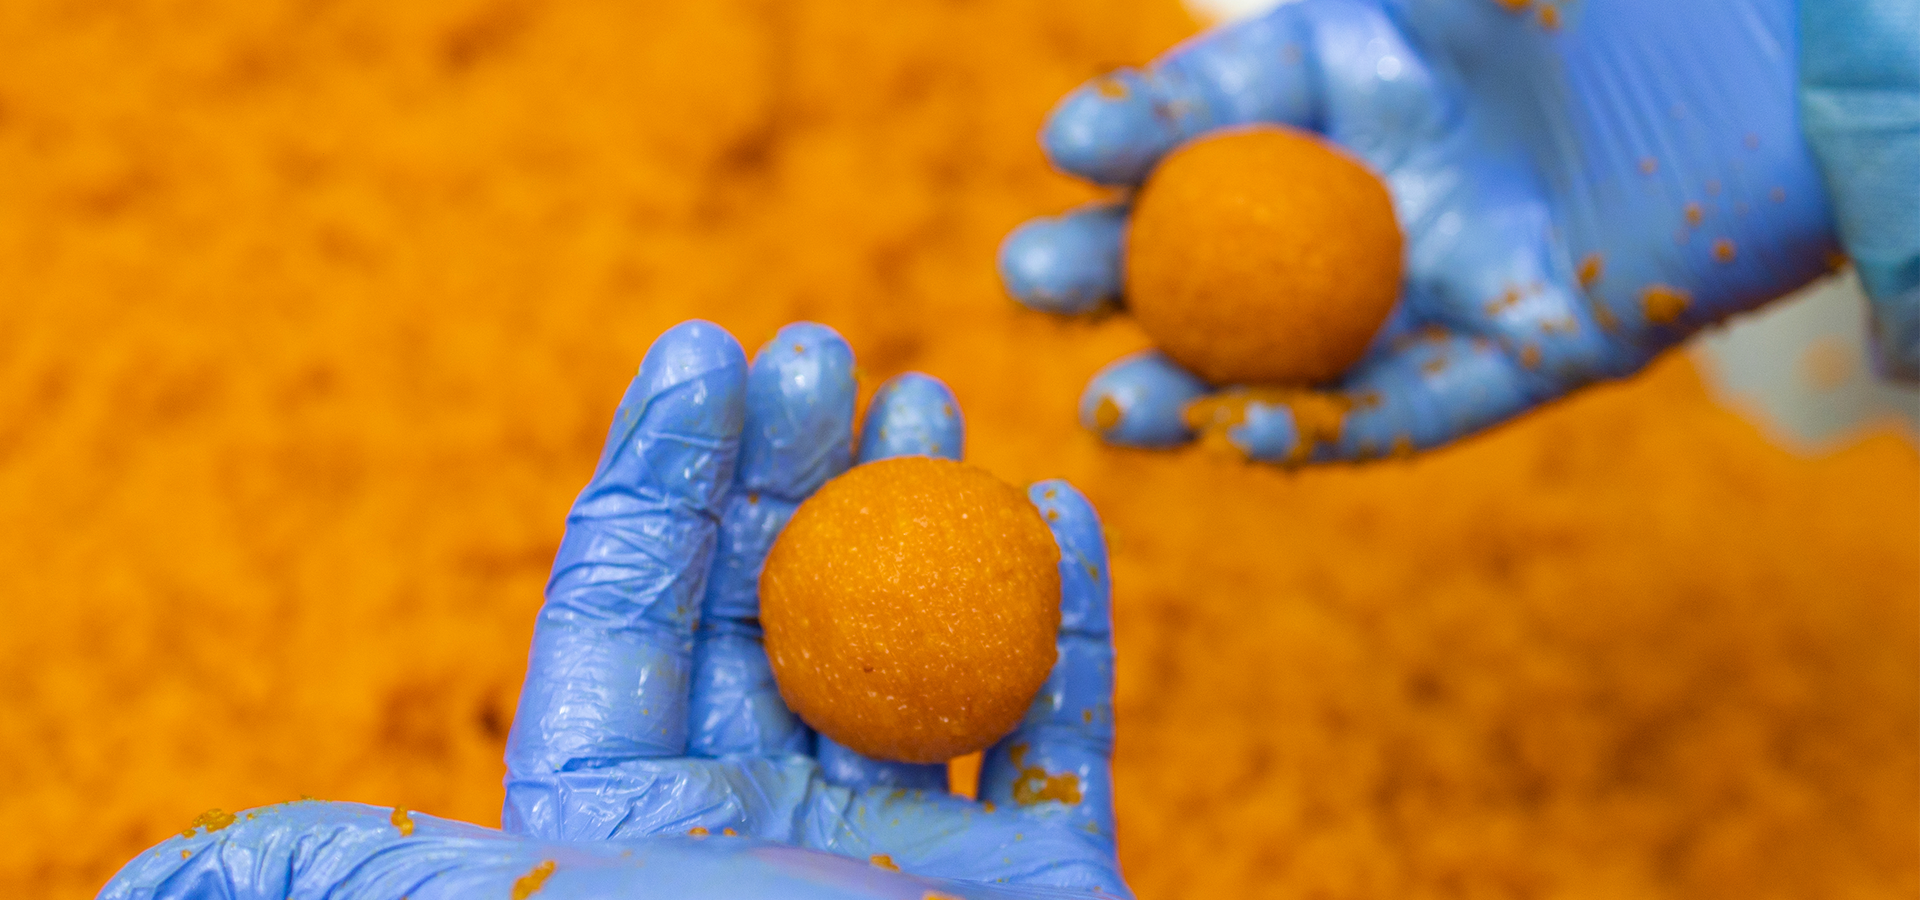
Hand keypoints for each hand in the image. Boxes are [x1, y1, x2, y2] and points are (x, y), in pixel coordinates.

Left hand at [99, 321, 1127, 899]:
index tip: (700, 351)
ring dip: (922, 513)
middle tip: (826, 352)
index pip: (624, 613)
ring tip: (924, 402)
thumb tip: (154, 882)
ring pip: (911, 642)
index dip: (654, 472)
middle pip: (769, 602)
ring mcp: (903, 845)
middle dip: (791, 464)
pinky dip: (1066, 618)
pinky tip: (1053, 511)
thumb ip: (368, 873)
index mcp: (626, 826)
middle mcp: (758, 823)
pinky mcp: (1036, 873)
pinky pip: (1056, 726)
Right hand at [1001, 0, 1842, 462]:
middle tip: (1027, 284)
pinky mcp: (1530, 349)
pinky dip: (1332, 431)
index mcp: (1354, 70)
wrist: (1788, 55)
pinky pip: (1416, 408)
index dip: (1135, 128)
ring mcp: (1448, 272)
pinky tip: (1248, 437)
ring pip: (1292, 351)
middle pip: (1216, 246)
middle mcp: (1384, 180)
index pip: (1212, 108)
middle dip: (1110, 272)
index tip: (1066, 146)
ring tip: (1105, 410)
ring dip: (1190, 389)